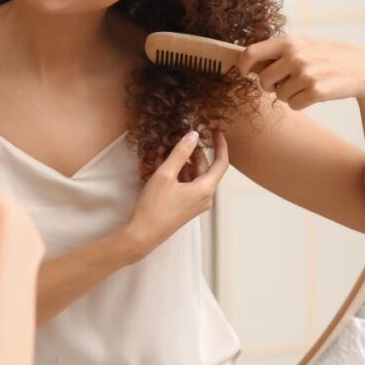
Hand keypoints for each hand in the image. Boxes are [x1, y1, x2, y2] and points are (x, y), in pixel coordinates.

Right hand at [125, 130, 228, 258]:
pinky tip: (160, 166)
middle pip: (204, 168)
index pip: (221, 162)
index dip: (220, 145)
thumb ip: (180, 153)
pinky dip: (177, 174)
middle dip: (192, 153)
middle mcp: (205, 197)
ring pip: (194, 176)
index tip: (215, 130)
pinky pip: (187, 185)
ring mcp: (197, 204)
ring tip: (162, 152)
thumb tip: (194, 135)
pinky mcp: (187, 207)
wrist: (143, 234)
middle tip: (178, 139)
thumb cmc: (154, 205)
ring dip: (181, 163)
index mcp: (205, 189)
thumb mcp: (165, 175)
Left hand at [237, 36, 364, 110]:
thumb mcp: (302, 46)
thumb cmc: (326, 57)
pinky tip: (314, 93)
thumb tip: (247, 65)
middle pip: (263, 81)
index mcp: (289, 42)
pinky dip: (301, 103)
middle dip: (271, 86)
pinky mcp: (316, 91)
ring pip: (279, 96)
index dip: (243, 66)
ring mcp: (306, 74)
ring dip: (289, 95)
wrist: (361, 68)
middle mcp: (295, 56)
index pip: (251, 53)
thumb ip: (277, 53)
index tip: (245, 73)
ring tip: (307, 85)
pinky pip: (293, 105)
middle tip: (286, 82)